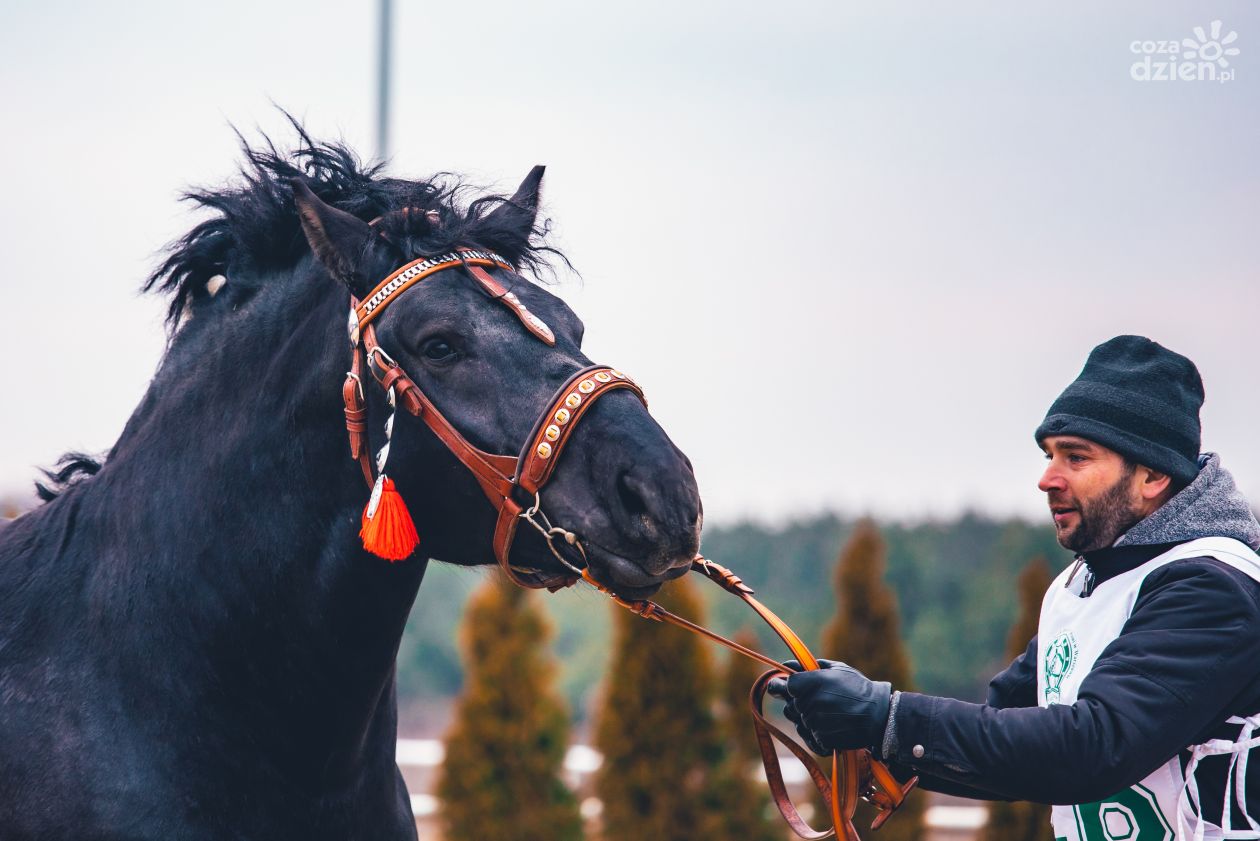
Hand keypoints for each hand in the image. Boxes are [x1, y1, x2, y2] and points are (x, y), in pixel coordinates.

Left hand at [767, 659, 891, 755]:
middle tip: (822, 702)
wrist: (879, 716)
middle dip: (801, 705)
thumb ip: (808, 666)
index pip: (787, 686)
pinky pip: (810, 737)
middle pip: (790, 706)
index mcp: (812, 682)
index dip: (791, 688)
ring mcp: (815, 723)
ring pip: (799, 723)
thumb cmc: (858, 688)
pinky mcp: (821, 740)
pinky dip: (818, 734)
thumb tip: (786, 664)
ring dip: (809, 720)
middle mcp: (811, 702)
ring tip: (830, 714)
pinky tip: (832, 726)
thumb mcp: (837, 669)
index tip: (800, 689)